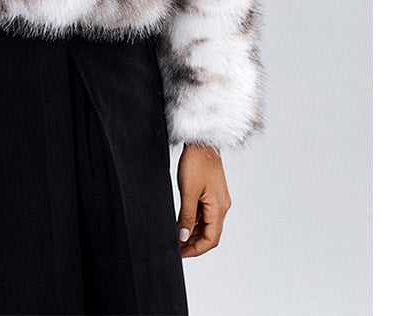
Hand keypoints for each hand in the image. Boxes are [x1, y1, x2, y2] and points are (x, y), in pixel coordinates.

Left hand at [177, 143, 231, 257]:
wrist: (201, 142)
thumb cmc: (197, 163)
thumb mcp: (188, 192)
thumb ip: (186, 217)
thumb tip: (183, 236)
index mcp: (219, 208)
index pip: (211, 239)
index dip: (197, 249)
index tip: (182, 253)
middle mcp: (221, 206)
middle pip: (210, 234)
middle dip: (193, 243)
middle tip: (176, 247)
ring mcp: (217, 201)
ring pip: (206, 225)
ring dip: (192, 232)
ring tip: (176, 236)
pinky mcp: (211, 195)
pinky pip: (203, 214)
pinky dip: (193, 221)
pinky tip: (181, 223)